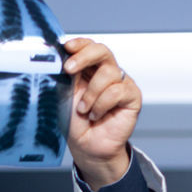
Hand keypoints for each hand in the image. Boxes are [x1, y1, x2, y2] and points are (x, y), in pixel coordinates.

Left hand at [62, 38, 140, 189]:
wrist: (87, 147)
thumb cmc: (75, 123)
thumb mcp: (65, 96)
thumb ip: (66, 77)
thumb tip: (59, 59)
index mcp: (89, 69)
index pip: (88, 46)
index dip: (79, 44)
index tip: (66, 47)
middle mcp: (106, 72)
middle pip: (102, 51)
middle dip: (84, 57)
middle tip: (69, 69)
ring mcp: (121, 83)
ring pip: (109, 73)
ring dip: (91, 94)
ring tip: (83, 110)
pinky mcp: (132, 96)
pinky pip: (118, 91)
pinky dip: (102, 104)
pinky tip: (96, 115)